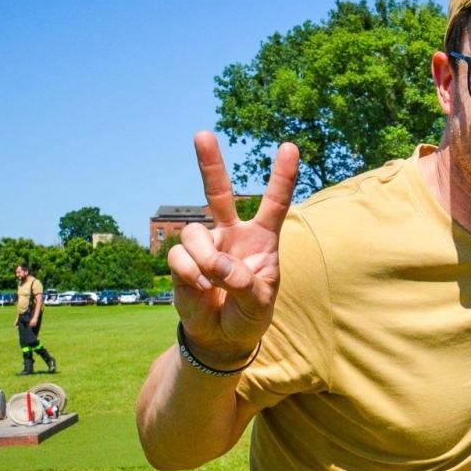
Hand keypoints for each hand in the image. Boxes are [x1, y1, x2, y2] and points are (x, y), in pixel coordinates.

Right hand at [169, 132, 297, 368]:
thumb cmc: (249, 315)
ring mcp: (206, 245)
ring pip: (193, 232)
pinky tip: (200, 288)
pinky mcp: (183, 261)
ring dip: (204, 259)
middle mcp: (232, 234)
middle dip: (209, 163)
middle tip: (202, 134)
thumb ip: (245, 282)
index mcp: (262, 240)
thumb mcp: (259, 303)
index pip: (275, 203)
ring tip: (212, 283)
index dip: (282, 177)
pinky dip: (189, 274)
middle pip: (219, 192)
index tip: (290, 147)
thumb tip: (217, 264)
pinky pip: (179, 256)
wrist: (221, 337)